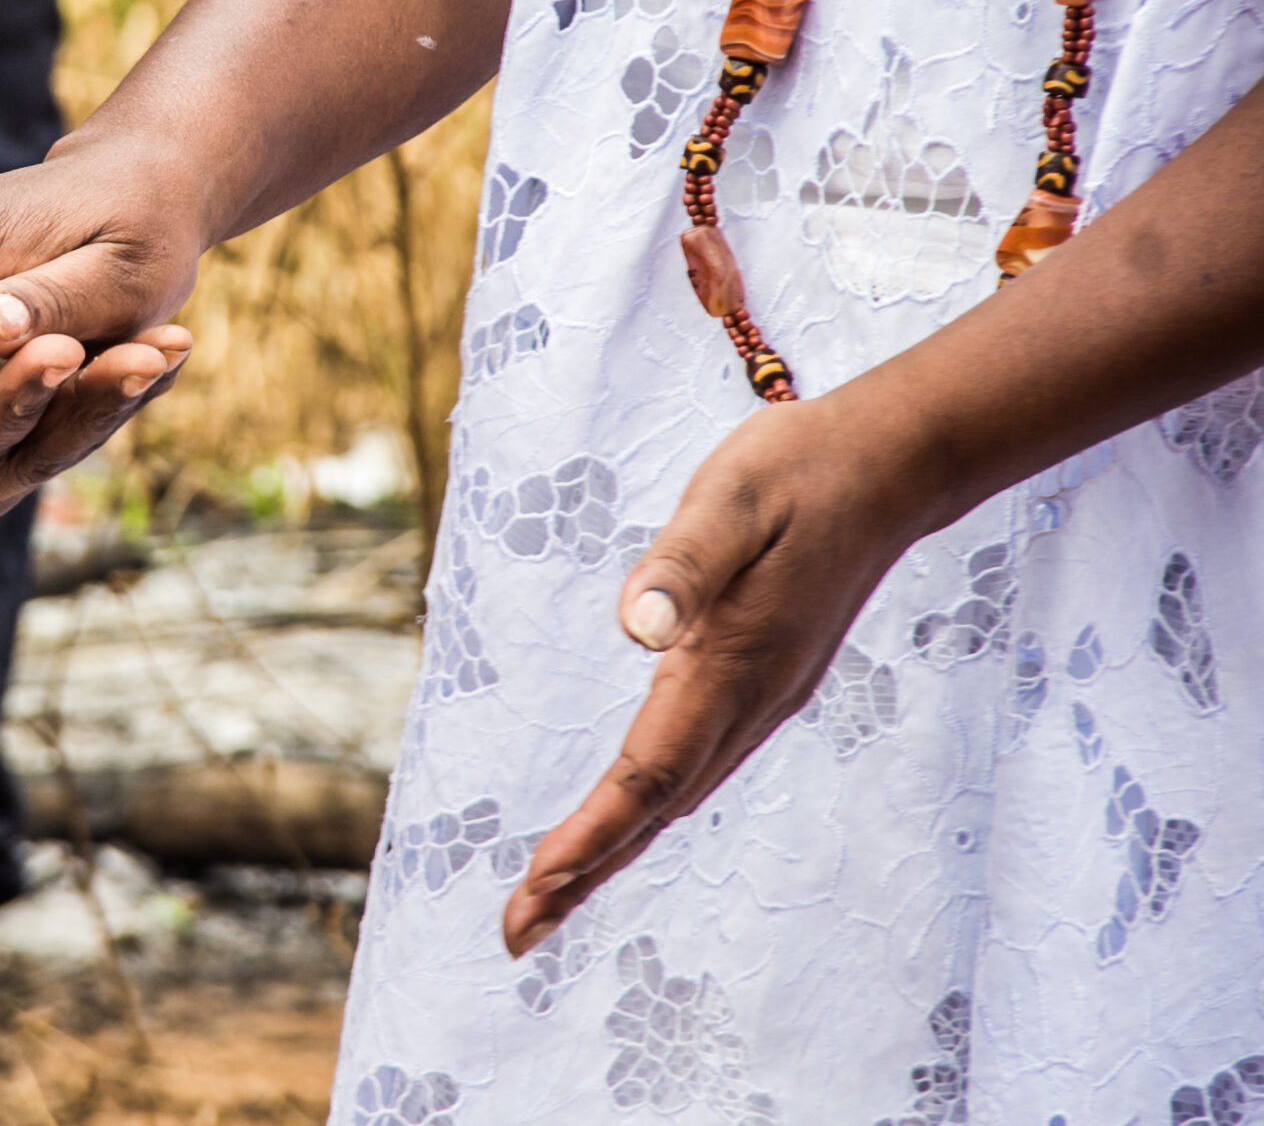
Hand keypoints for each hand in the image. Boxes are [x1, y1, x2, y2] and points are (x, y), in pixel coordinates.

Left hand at [500, 397, 943, 956]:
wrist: (886, 466)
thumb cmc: (796, 470)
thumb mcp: (729, 496)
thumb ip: (684, 560)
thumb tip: (638, 625)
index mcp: (732, 664)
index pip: (648, 771)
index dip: (592, 833)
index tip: (537, 885)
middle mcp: (750, 700)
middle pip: (657, 807)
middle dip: (585, 873)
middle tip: (513, 933)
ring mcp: (763, 698)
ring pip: (677, 795)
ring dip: (612, 850)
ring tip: (546, 897)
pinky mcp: (764, 683)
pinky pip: (694, 767)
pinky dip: (647, 809)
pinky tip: (620, 824)